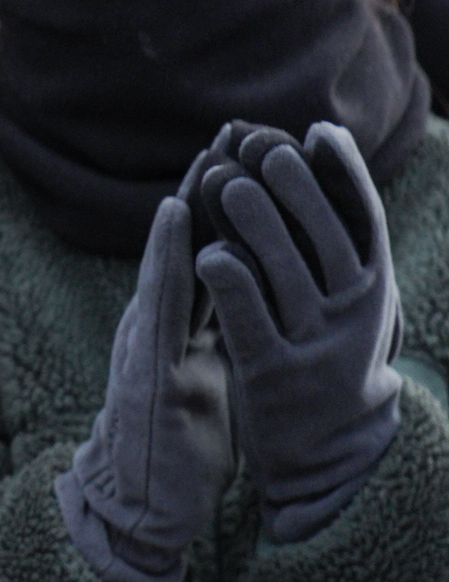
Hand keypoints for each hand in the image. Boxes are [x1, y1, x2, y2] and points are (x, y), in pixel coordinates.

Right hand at [56, 164, 232, 581]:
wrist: (137, 500)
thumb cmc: (174, 440)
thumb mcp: (204, 372)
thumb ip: (212, 330)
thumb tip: (238, 292)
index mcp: (176, 323)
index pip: (206, 253)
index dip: (225, 204)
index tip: (248, 152)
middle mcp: (157, 317)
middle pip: (189, 242)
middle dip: (212, 185)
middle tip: (235, 126)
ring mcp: (148, 336)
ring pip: (173, 255)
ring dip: (190, 199)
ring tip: (210, 149)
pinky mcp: (150, 362)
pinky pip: (161, 298)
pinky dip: (167, 250)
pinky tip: (175, 211)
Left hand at [194, 121, 403, 543]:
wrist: (329, 450)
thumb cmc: (329, 347)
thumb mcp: (350, 295)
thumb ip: (337, 235)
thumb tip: (325, 142)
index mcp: (374, 290)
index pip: (368, 223)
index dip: (347, 176)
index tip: (320, 130)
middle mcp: (352, 316)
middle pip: (328, 243)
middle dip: (298, 192)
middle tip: (266, 146)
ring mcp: (313, 345)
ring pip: (285, 277)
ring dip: (256, 228)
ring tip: (225, 183)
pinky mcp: (272, 374)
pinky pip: (249, 323)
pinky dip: (231, 286)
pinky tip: (207, 253)